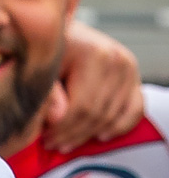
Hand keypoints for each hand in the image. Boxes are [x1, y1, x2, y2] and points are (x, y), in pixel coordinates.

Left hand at [42, 20, 141, 151]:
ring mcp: (129, 69)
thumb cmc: (50, 51)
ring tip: (67, 141)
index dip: (62, 129)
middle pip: (97, 114)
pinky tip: (100, 136)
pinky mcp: (135, 77)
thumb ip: (47, 94)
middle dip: (73, 134)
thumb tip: (56, 118)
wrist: (65, 34)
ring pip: (112, 116)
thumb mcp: (42, 69)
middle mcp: (117, 60)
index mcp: (94, 54)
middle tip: (53, 144)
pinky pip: (134, 110)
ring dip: (89, 134)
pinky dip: (119, 126)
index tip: (45, 139)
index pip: (81, 107)